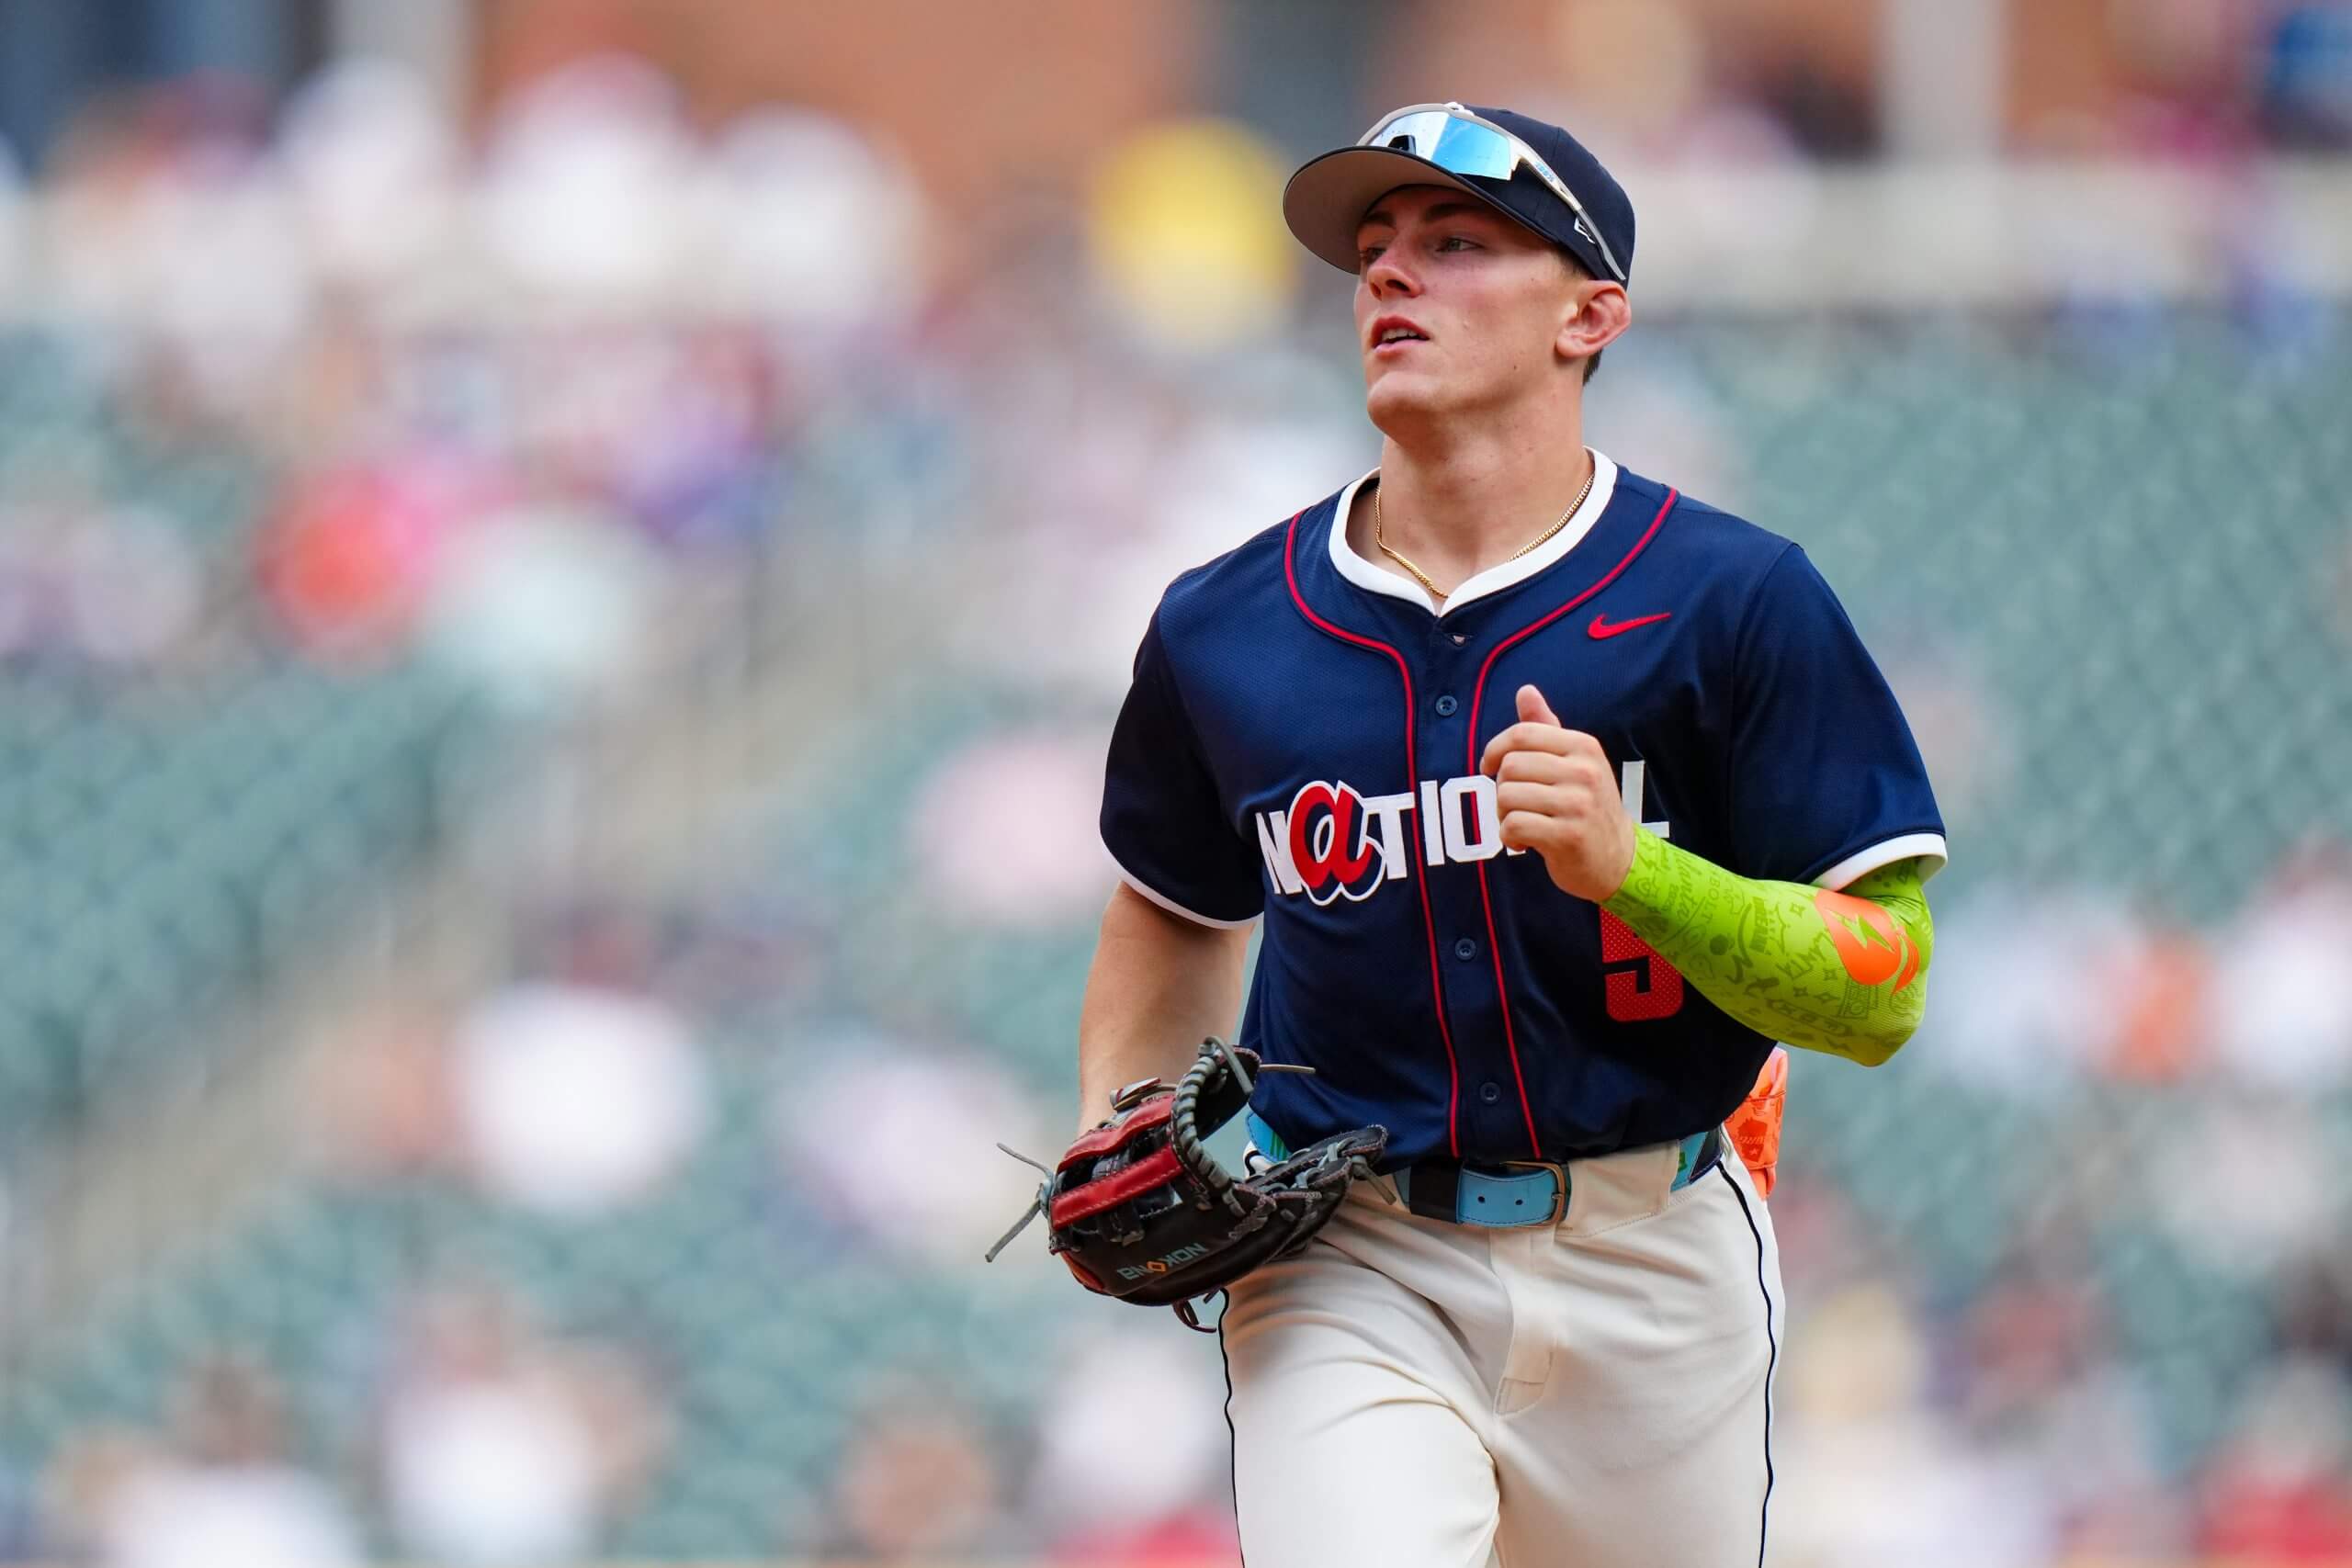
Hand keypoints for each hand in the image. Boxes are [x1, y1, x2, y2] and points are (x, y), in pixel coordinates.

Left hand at [1478, 684, 1635, 902]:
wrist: (1618, 859)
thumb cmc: (1586, 807)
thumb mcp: (1574, 763)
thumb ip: (1546, 729)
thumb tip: (1525, 691)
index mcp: (1584, 747)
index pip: (1522, 734)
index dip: (1494, 750)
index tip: (1490, 768)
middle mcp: (1584, 771)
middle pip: (1509, 767)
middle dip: (1501, 788)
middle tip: (1516, 805)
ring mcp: (1578, 804)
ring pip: (1507, 796)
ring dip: (1504, 816)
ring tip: (1524, 824)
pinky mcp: (1569, 836)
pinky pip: (1513, 826)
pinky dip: (1509, 837)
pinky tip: (1526, 843)